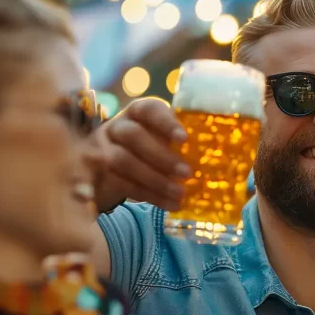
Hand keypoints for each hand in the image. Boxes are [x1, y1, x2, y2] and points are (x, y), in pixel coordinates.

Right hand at [92, 97, 190, 212]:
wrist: (110, 172)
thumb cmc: (149, 151)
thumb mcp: (163, 142)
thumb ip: (180, 146)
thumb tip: (216, 162)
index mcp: (138, 113)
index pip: (148, 109)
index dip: (165, 123)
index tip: (184, 139)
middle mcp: (117, 126)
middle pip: (133, 135)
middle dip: (161, 156)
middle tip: (187, 173)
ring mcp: (102, 149)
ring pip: (123, 160)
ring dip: (155, 179)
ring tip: (179, 194)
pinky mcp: (99, 173)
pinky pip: (122, 183)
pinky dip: (149, 195)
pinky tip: (170, 205)